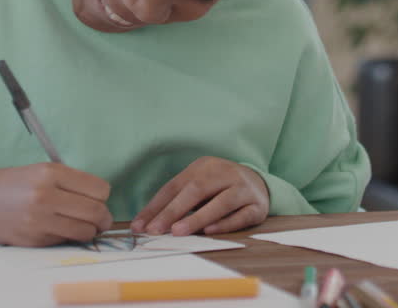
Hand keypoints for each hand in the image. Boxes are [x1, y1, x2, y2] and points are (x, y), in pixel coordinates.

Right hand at [0, 163, 112, 246]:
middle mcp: (46, 195)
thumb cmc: (9, 184)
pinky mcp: (33, 240)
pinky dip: (70, 238)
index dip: (102, 196)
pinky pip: (66, 241)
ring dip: (90, 231)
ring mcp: (39, 220)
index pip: (99, 189)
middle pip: (96, 211)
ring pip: (85, 231)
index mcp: (51, 173)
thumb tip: (101, 200)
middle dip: (103, 218)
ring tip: (84, 227)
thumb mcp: (40, 171)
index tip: (98, 199)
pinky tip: (60, 230)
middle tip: (101, 220)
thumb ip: (69, 182)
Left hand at [130, 156, 269, 235]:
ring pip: (221, 202)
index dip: (155, 206)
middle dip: (172, 211)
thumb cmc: (219, 187)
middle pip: (196, 190)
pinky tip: (209, 231)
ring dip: (197, 218)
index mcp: (204, 166)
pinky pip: (241, 215)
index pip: (175, 186)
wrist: (259, 183)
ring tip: (177, 231)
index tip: (139, 226)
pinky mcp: (257, 206)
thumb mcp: (199, 186)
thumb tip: (148, 224)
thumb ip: (177, 201)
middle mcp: (224, 173)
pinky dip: (225, 223)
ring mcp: (243, 188)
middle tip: (155, 230)